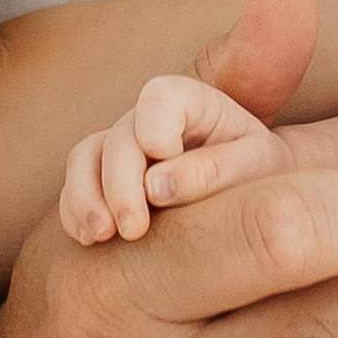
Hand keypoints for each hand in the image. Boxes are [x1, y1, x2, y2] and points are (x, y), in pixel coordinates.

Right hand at [60, 74, 284, 246]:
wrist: (257, 197)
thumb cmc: (263, 176)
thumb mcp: (257, 168)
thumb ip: (216, 170)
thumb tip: (157, 187)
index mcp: (193, 102)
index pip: (160, 97)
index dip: (155, 127)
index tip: (165, 161)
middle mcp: (150, 120)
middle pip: (119, 137)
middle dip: (119, 183)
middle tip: (132, 230)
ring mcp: (124, 148)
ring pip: (86, 158)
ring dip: (86, 197)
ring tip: (100, 236)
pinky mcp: (105, 179)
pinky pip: (76, 187)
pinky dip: (75, 211)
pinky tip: (89, 240)